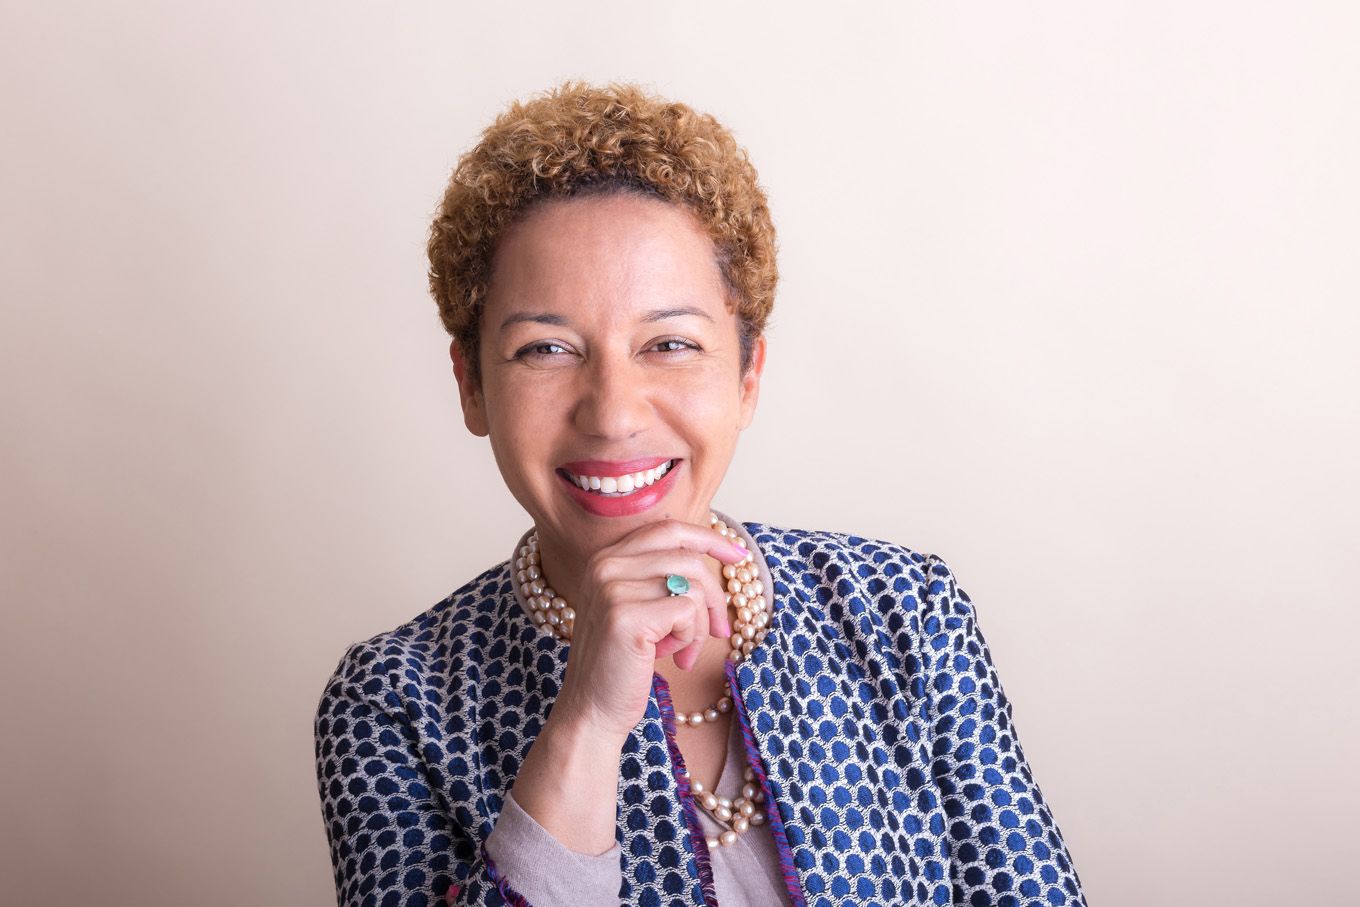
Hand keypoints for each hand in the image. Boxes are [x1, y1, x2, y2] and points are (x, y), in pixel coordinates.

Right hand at [551, 518, 748, 741]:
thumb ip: (663, 578)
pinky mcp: (627, 616)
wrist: (591, 710)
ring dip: (700, 625)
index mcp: (606, 558)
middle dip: (715, 598)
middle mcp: (605, 566)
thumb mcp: (639, 608)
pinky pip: (688, 611)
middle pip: (688, 559)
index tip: (738, 556)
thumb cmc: (622, 662)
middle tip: (719, 632)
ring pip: (692, 586)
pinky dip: (691, 638)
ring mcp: (613, 588)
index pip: (668, 530)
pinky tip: (674, 658)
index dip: (708, 539)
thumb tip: (723, 555)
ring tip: (685, 652)